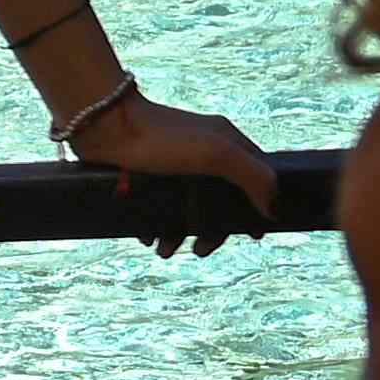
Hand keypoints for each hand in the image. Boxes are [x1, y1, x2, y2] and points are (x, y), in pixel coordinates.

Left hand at [63, 84, 279, 255]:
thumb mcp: (217, 154)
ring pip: (186, 211)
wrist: (105, 128)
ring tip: (164, 250)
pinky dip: (155, 227)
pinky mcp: (146, 178)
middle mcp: (202, 154)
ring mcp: (173, 168)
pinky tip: (147, 237)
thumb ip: (252, 177)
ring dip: (178, 236)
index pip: (254, 178)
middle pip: (219, 203)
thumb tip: (273, 208)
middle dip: (211, 231)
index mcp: (225, 143)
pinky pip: (158, 210)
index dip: (257, 206)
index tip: (253, 234)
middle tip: (200, 250)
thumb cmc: (164, 138)